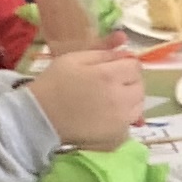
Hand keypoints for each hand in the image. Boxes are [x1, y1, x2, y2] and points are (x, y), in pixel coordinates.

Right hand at [26, 46, 145, 148]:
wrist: (41, 115)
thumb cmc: (55, 83)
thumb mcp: (75, 58)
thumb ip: (103, 52)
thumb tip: (125, 49)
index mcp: (108, 76)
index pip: (135, 66)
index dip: (126, 63)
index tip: (116, 66)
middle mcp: (119, 97)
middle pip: (140, 84)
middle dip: (130, 79)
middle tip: (113, 81)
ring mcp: (120, 117)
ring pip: (139, 102)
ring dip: (131, 96)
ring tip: (112, 95)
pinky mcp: (117, 132)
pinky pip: (132, 118)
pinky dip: (127, 112)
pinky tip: (111, 110)